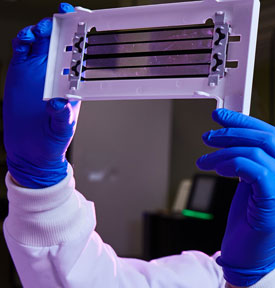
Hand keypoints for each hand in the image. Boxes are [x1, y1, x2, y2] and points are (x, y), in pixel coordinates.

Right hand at [3, 3, 78, 187]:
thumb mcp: (62, 130)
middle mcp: (59, 71)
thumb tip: (59, 105)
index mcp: (75, 81)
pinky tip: (25, 38)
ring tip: (41, 29)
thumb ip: (61, 117)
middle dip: (63, 23)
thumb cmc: (54, 139)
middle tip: (61, 16)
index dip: (85, 35)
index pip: (83, 53)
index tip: (86, 21)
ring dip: (43, 28)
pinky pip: (22, 49)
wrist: (31, 149)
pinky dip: (23, 39)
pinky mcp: (20, 71)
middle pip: (63, 39)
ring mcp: (39, 69)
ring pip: (43, 39)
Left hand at [196, 109, 274, 285]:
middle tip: (211, 135)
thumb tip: (236, 130)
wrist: (251, 260)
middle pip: (268, 140)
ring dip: (225, 152)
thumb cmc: (251, 224)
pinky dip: (231, 164)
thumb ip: (254, 158)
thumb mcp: (254, 183)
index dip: (246, 123)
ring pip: (257, 153)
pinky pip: (255, 169)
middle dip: (234, 132)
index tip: (224, 118)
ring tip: (207, 159)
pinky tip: (218, 168)